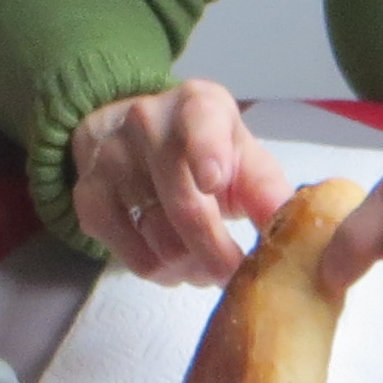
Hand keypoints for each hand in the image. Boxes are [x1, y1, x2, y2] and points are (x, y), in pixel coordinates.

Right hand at [68, 81, 291, 284]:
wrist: (131, 135)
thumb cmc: (204, 150)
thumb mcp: (243, 155)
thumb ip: (268, 191)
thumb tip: (295, 232)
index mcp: (197, 105)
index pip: (200, 122)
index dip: (207, 152)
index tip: (214, 181)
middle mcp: (147, 122)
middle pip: (186, 206)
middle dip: (219, 255)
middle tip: (238, 277)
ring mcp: (110, 157)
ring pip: (160, 241)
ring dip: (192, 268)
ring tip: (206, 264)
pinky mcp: (87, 194)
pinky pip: (132, 257)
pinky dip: (161, 272)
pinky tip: (174, 262)